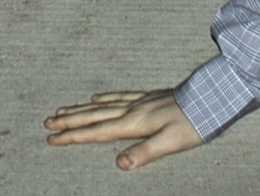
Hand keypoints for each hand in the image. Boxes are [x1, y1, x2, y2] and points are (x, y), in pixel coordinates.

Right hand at [45, 89, 203, 170]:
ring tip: (62, 110)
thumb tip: (118, 164)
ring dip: (81, 109)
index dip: (72, 136)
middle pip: (94, 116)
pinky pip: (120, 96)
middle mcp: (133, 110)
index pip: (96, 132)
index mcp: (134, 123)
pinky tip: (97, 96)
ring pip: (103, 105)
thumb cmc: (194, 122)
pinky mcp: (150, 97)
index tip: (51, 138)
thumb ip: (144, 153)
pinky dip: (105, 97)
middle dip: (69, 121)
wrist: (213, 95)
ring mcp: (141, 101)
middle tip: (46, 122)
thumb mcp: (171, 142)